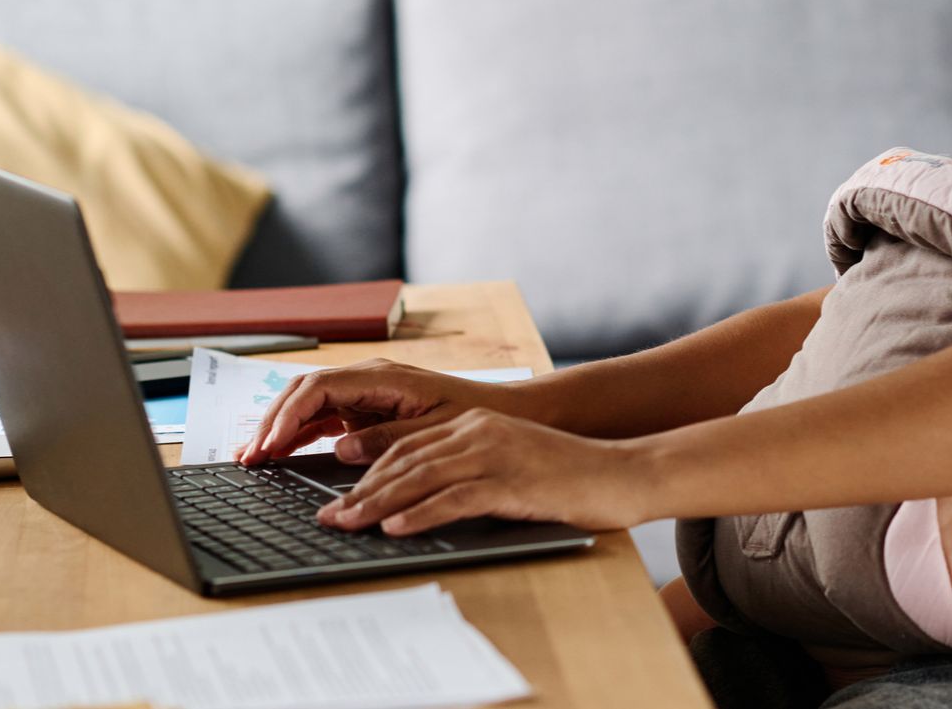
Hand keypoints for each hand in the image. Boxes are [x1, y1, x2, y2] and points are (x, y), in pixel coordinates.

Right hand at [237, 358, 515, 464]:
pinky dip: (298, 435)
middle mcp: (368, 379)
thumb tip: (341, 447)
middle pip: (304, 392)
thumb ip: (388, 438)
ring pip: (308, 404)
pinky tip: (278, 454)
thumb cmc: (473, 417)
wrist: (501, 413)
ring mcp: (364, 393)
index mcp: (383, 377)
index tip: (269, 445)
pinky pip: (322, 418)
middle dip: (272, 421)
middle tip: (248, 457)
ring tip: (252, 458)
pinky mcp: (365, 409)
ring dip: (279, 428)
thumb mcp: (434, 431)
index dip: (288, 416)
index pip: (319, 388)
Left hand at [316, 407, 653, 533]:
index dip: (369, 473)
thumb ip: (471, 471)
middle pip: (405, 460)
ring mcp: (496, 453)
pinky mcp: (512, 480)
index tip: (341, 498)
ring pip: (421, 477)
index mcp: (476, 424)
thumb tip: (425, 498)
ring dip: (378, 503)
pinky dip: (420, 513)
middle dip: (361, 491)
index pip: (408, 447)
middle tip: (328, 516)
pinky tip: (396, 528)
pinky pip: (455, 497)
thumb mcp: (513, 463)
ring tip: (347, 524)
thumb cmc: (570, 475)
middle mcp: (480, 432)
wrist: (623, 472)